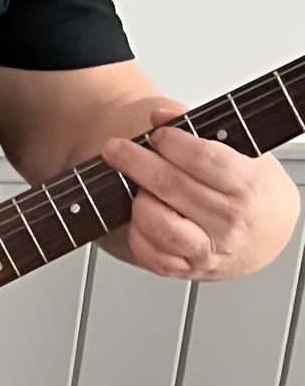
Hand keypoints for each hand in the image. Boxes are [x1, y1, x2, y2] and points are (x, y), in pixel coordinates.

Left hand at [101, 103, 300, 280]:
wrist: (269, 230)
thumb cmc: (253, 188)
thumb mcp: (241, 150)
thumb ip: (199, 129)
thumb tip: (160, 116)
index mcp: (250, 187)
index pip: (203, 159)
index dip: (172, 142)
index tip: (157, 134)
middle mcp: (231, 223)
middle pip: (172, 186)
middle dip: (136, 162)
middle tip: (115, 148)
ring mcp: (210, 250)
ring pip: (159, 224)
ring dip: (140, 200)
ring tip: (140, 188)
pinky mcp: (190, 269)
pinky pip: (150, 255)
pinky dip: (137, 233)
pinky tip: (142, 215)